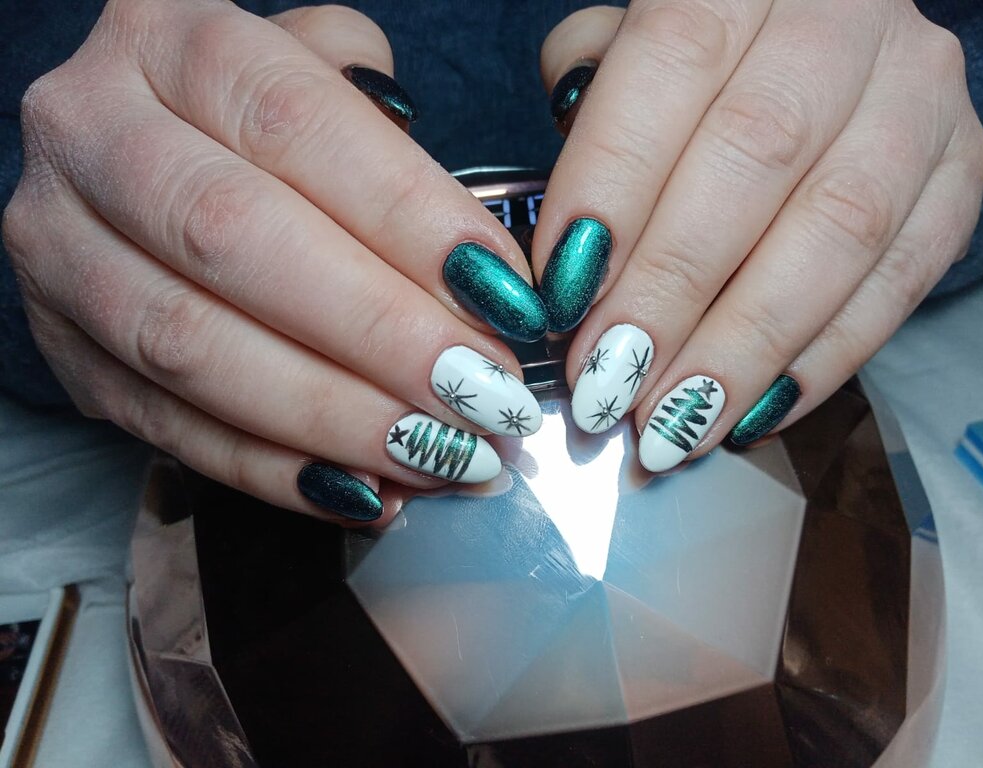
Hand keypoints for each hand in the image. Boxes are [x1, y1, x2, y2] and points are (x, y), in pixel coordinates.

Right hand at [2, 2, 548, 524]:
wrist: (129, 157)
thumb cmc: (256, 122)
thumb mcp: (319, 70)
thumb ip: (387, 136)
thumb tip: (478, 263)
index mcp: (170, 42)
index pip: (300, 126)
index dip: (412, 219)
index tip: (504, 296)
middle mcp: (93, 135)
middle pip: (239, 242)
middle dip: (381, 334)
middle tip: (484, 393)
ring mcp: (62, 251)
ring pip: (195, 349)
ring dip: (335, 418)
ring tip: (444, 453)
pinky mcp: (67, 352)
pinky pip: (169, 427)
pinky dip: (275, 471)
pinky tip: (368, 490)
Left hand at [535, 0, 982, 470]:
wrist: (832, 34)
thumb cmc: (704, 64)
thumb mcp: (630, 47)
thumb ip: (592, 114)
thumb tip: (565, 251)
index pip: (671, 68)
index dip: (612, 188)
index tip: (562, 295)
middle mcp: (843, 19)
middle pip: (757, 156)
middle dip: (673, 290)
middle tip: (611, 381)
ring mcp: (916, 94)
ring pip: (839, 228)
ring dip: (747, 344)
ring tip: (676, 421)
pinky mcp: (961, 168)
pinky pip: (903, 276)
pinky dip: (825, 356)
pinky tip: (756, 409)